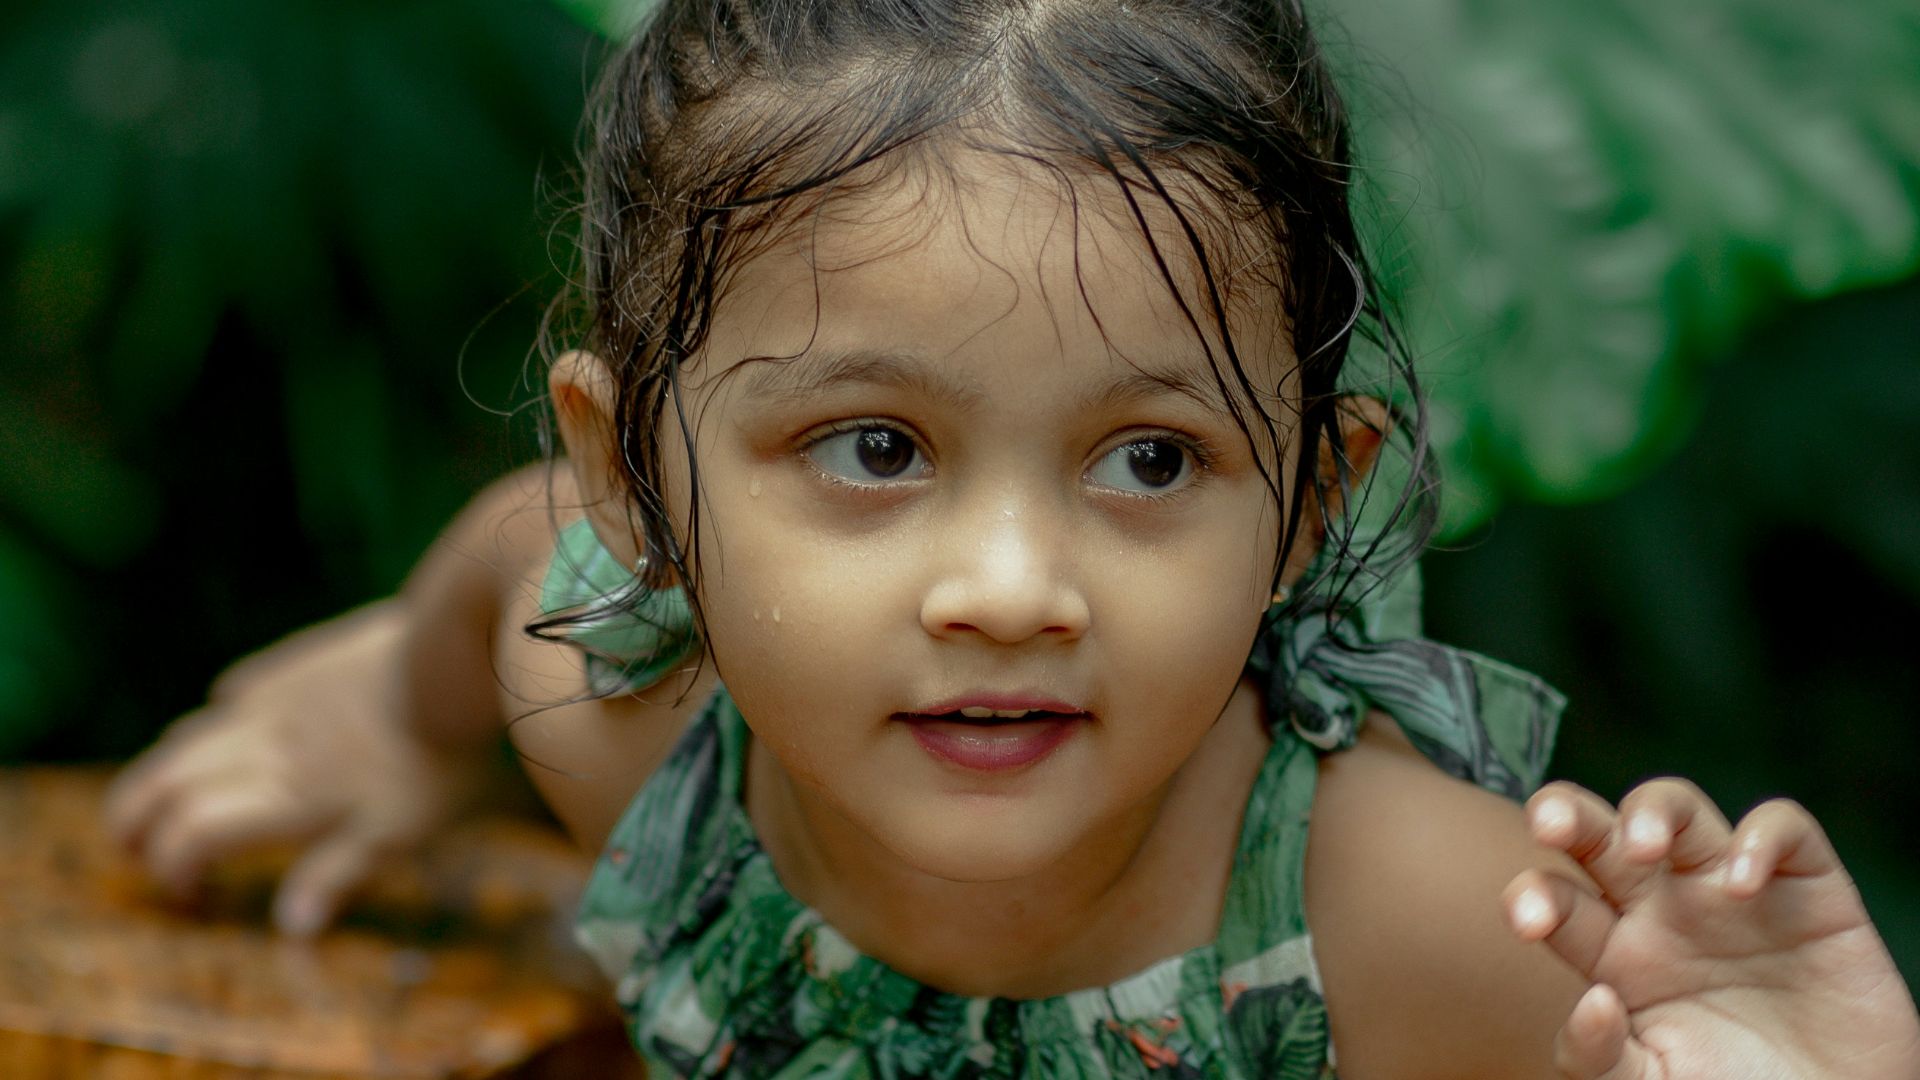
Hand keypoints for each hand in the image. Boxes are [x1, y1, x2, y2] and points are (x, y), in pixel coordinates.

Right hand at [106, 601, 496, 936]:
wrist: (451, 659)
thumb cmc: (432, 757)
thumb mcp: (395, 832)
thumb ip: (336, 874)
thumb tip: (289, 927)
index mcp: (284, 797)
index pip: (196, 833)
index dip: (173, 864)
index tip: (183, 890)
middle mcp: (263, 746)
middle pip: (172, 781)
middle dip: (137, 818)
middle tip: (126, 845)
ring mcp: (278, 699)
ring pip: (194, 733)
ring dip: (163, 768)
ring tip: (158, 790)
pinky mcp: (300, 662)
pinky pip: (240, 687)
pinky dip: (219, 713)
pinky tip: (223, 712)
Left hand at [1503, 778, 1919, 1079]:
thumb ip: (1601, 1057)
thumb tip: (1591, 1003)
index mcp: (1612, 951)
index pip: (1555, 897)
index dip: (1532, 895)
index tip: (1529, 921)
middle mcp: (1661, 908)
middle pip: (1598, 832)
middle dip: (1564, 811)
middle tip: (1547, 825)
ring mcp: (1729, 891)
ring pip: (1679, 808)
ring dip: (1654, 809)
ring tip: (1644, 848)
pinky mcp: (1809, 889)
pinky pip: (1784, 827)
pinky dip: (1762, 838)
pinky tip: (1742, 885)